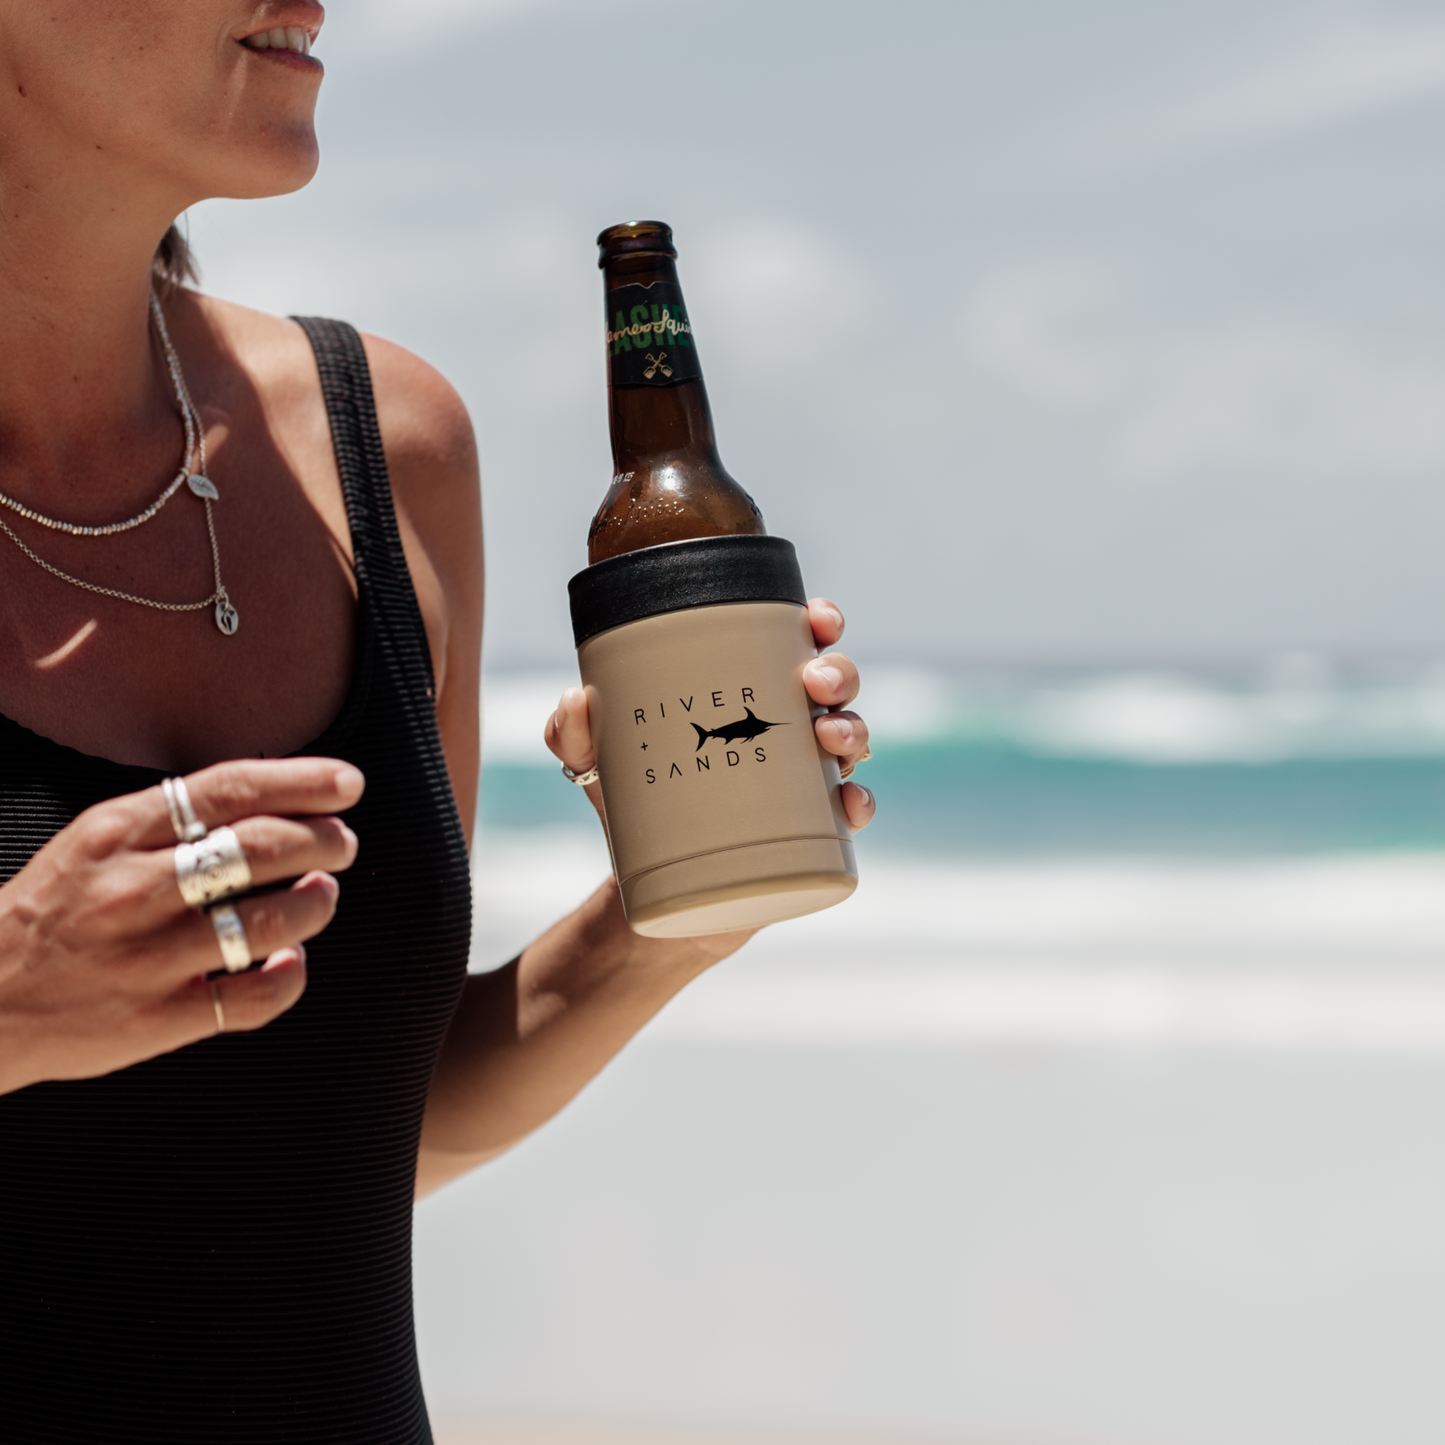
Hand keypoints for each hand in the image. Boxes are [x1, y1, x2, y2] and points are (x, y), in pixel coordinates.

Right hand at [0, 758, 363, 1094]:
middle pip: (259, 850)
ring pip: (267, 921)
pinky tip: (291, 959)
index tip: (347, 784)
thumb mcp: (93, 842)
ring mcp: (144, 959)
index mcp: (116, 833)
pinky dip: (290, 974)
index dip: (303, 783)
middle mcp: (130, 891)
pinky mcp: (156, 1020)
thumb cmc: (53, 913)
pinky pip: (254, 997)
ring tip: (322, 893)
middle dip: (323, 840)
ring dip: (316, 903)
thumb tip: (281, 800)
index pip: (230, 790)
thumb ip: (173, 819)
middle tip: (343, 843)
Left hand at [544, 596, 876, 832]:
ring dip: (852, 730)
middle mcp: (786, 729)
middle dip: (838, 674)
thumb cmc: (641, 806)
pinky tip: (849, 803)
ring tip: (827, 738)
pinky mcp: (815, 835)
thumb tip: (574, 702)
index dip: (819, 622)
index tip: (817, 619)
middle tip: (814, 684)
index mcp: (748, 691)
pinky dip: (859, 803)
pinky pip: (851, 811)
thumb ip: (573, 734)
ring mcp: (806, 782)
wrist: (660, 898)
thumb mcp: (599, 765)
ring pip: (851, 739)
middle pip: (834, 685)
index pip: (794, 642)